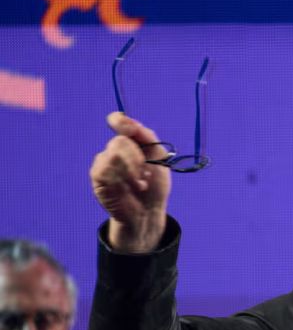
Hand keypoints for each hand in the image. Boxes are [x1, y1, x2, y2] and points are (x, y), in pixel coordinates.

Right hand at [90, 112, 171, 252]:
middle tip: (146, 174)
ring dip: (132, 172)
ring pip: (112, 155)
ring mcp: (103, 163)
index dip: (121, 122)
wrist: (149, 211)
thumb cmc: (155, 185)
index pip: (118, 122)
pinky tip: (129, 189)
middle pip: (120, 142)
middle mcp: (114, 150)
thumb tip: (123, 119)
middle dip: (137, 159)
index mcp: (130, 141)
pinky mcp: (97, 178)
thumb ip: (145, 135)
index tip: (126, 128)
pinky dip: (122, 180)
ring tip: (140, 184)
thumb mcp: (159, 156)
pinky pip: (104, 170)